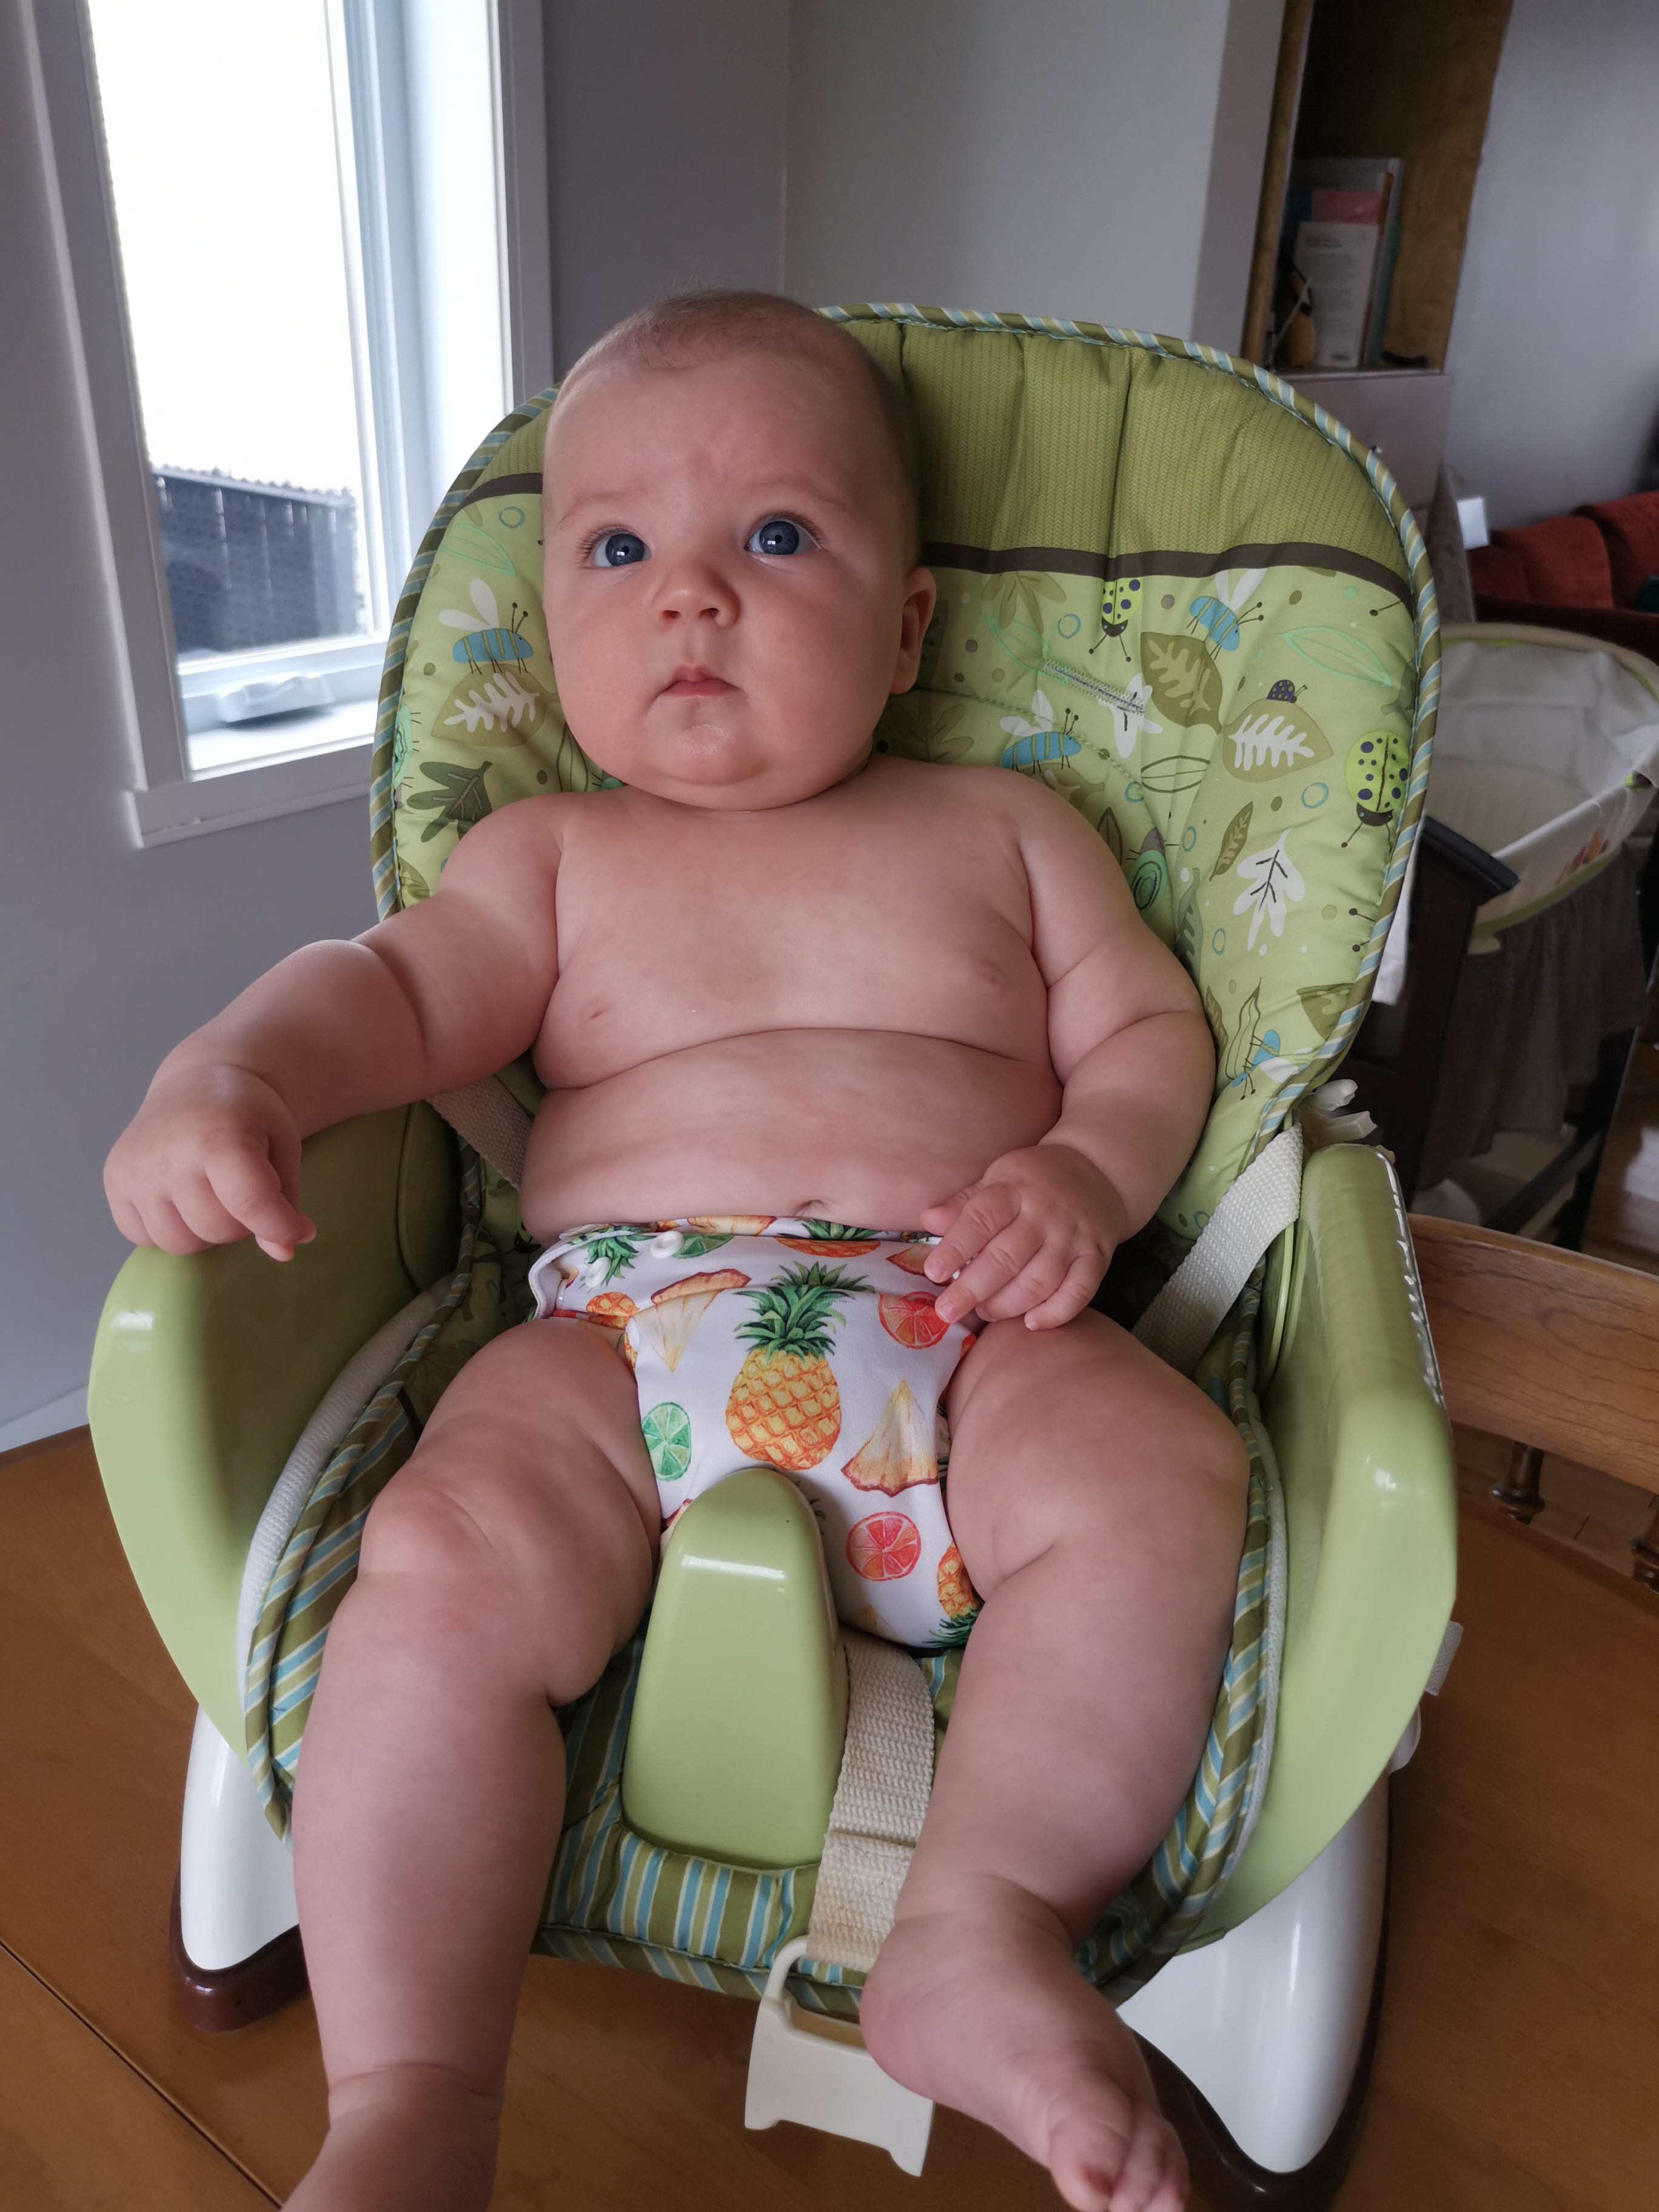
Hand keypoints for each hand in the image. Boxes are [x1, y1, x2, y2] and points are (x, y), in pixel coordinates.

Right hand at [104, 1064, 314, 1262]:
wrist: (199, 1081)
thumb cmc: (248, 1114)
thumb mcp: (283, 1144)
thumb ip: (285, 1199)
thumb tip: (284, 1252)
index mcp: (219, 1136)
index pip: (250, 1202)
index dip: (279, 1225)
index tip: (298, 1228)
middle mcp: (168, 1154)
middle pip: (216, 1230)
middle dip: (240, 1222)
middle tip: (242, 1191)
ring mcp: (135, 1170)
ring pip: (179, 1243)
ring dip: (204, 1231)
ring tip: (211, 1194)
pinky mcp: (113, 1182)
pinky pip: (145, 1237)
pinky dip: (169, 1227)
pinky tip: (179, 1195)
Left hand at [919, 1144, 1126, 1329]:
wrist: (1097, 1171)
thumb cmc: (1033, 1182)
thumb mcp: (997, 1179)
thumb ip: (964, 1204)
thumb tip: (928, 1220)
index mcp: (1015, 1189)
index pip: (981, 1219)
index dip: (955, 1248)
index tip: (933, 1273)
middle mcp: (1046, 1213)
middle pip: (1007, 1257)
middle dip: (973, 1289)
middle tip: (948, 1311)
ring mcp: (1074, 1236)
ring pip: (1040, 1280)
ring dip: (1008, 1305)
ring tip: (984, 1314)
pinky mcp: (1097, 1256)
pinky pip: (1079, 1291)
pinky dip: (1056, 1312)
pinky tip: (1031, 1324)